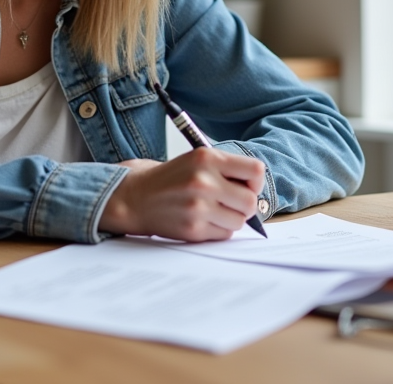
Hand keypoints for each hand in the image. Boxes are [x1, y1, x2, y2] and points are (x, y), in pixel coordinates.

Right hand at [98, 148, 265, 240]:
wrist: (135, 197)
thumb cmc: (170, 179)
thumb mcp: (197, 160)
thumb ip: (227, 170)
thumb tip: (257, 190)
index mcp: (207, 158)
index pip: (255, 171)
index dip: (255, 181)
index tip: (247, 186)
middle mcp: (204, 181)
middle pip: (250, 201)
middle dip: (245, 205)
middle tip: (231, 203)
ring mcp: (198, 207)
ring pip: (239, 221)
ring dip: (231, 219)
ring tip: (213, 211)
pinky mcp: (193, 228)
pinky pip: (224, 234)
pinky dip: (218, 230)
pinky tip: (202, 220)